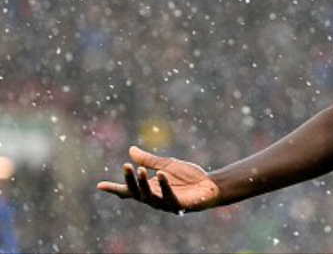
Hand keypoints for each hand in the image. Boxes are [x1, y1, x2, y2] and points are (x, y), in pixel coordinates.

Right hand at [96, 146, 220, 213]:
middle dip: (130, 180)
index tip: (99, 185)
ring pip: (149, 196)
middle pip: (136, 192)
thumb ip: (149, 160)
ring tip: (141, 169)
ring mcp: (166, 203)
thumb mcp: (166, 165)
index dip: (114, 188)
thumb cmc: (188, 177)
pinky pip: (169, 196)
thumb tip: (131, 150)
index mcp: (149, 189)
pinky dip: (164, 186)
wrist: (210, 185)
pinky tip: (161, 174)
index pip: (129, 190)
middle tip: (126, 166)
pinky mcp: (179, 205)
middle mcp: (154, 198)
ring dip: (144, 183)